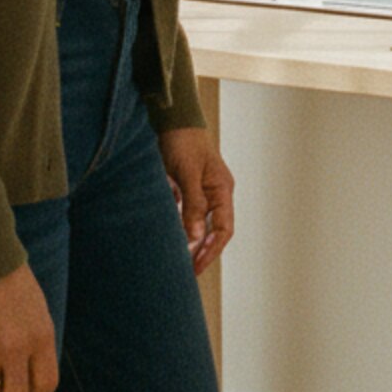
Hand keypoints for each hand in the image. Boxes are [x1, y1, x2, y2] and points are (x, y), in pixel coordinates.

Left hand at [159, 127, 233, 275]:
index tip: (195, 266)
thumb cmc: (183, 140)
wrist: (172, 118)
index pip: (223, 229)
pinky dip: (179, 228)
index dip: (211, 250)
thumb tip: (195, 238)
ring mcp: (201, 191)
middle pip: (213, 231)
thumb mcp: (187, 173)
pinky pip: (186, 214)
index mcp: (222, 190)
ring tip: (177, 261)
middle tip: (186, 273)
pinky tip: (167, 238)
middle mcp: (215, 193)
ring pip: (199, 225)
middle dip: (201, 252)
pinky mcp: (186, 188)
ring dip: (189, 242)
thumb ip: (193, 204)